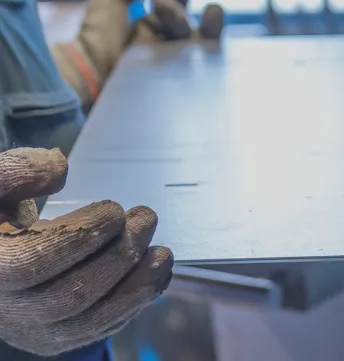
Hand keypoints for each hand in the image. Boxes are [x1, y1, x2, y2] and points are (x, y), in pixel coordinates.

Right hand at [0, 148, 171, 356]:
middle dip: (117, 256)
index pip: (31, 265)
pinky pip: (94, 331)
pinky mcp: (51, 338)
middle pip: (66, 297)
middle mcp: (3, 309)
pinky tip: (155, 277)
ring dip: (134, 287)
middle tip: (147, 219)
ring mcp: (27, 329)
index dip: (79, 238)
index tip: (114, 210)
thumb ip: (17, 173)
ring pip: (85, 322)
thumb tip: (59, 169)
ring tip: (163, 253)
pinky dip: (130, 306)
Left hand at [52, 0, 224, 110]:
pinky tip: (207, 38)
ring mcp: (170, 66)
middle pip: (191, 28)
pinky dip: (210, 48)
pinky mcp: (178, 81)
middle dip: (202, 12)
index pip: (173, 10)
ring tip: (212, 11)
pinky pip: (202, 64)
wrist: (90, 68)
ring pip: (198, 44)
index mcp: (147, 30)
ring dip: (207, 27)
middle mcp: (161, 48)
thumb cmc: (97, 34)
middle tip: (206, 2)